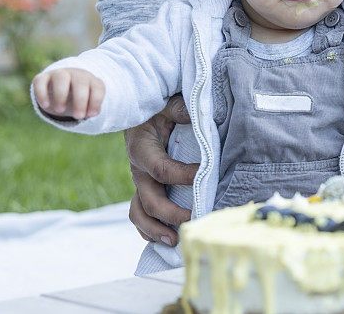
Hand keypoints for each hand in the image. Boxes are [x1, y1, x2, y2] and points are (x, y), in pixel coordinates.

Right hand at [32, 68, 104, 119]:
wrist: (61, 88)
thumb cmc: (79, 98)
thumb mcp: (88, 104)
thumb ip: (92, 108)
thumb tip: (93, 112)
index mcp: (90, 80)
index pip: (97, 87)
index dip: (96, 101)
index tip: (91, 115)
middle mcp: (76, 74)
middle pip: (80, 82)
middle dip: (80, 100)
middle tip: (78, 116)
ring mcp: (59, 74)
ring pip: (61, 78)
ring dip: (61, 94)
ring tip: (60, 110)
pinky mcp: (42, 78)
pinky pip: (40, 82)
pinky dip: (42, 93)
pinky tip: (45, 105)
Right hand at [126, 94, 198, 246]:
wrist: (140, 112)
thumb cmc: (157, 108)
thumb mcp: (168, 104)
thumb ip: (180, 109)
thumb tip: (195, 114)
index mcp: (142, 149)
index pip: (162, 170)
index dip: (184, 176)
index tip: (205, 176)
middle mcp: (138, 170)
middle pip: (150, 199)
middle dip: (172, 214)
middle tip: (195, 219)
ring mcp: (140, 183)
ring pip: (139, 213)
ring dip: (155, 230)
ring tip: (175, 241)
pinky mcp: (144, 189)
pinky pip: (140, 215)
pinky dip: (150, 230)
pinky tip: (166, 239)